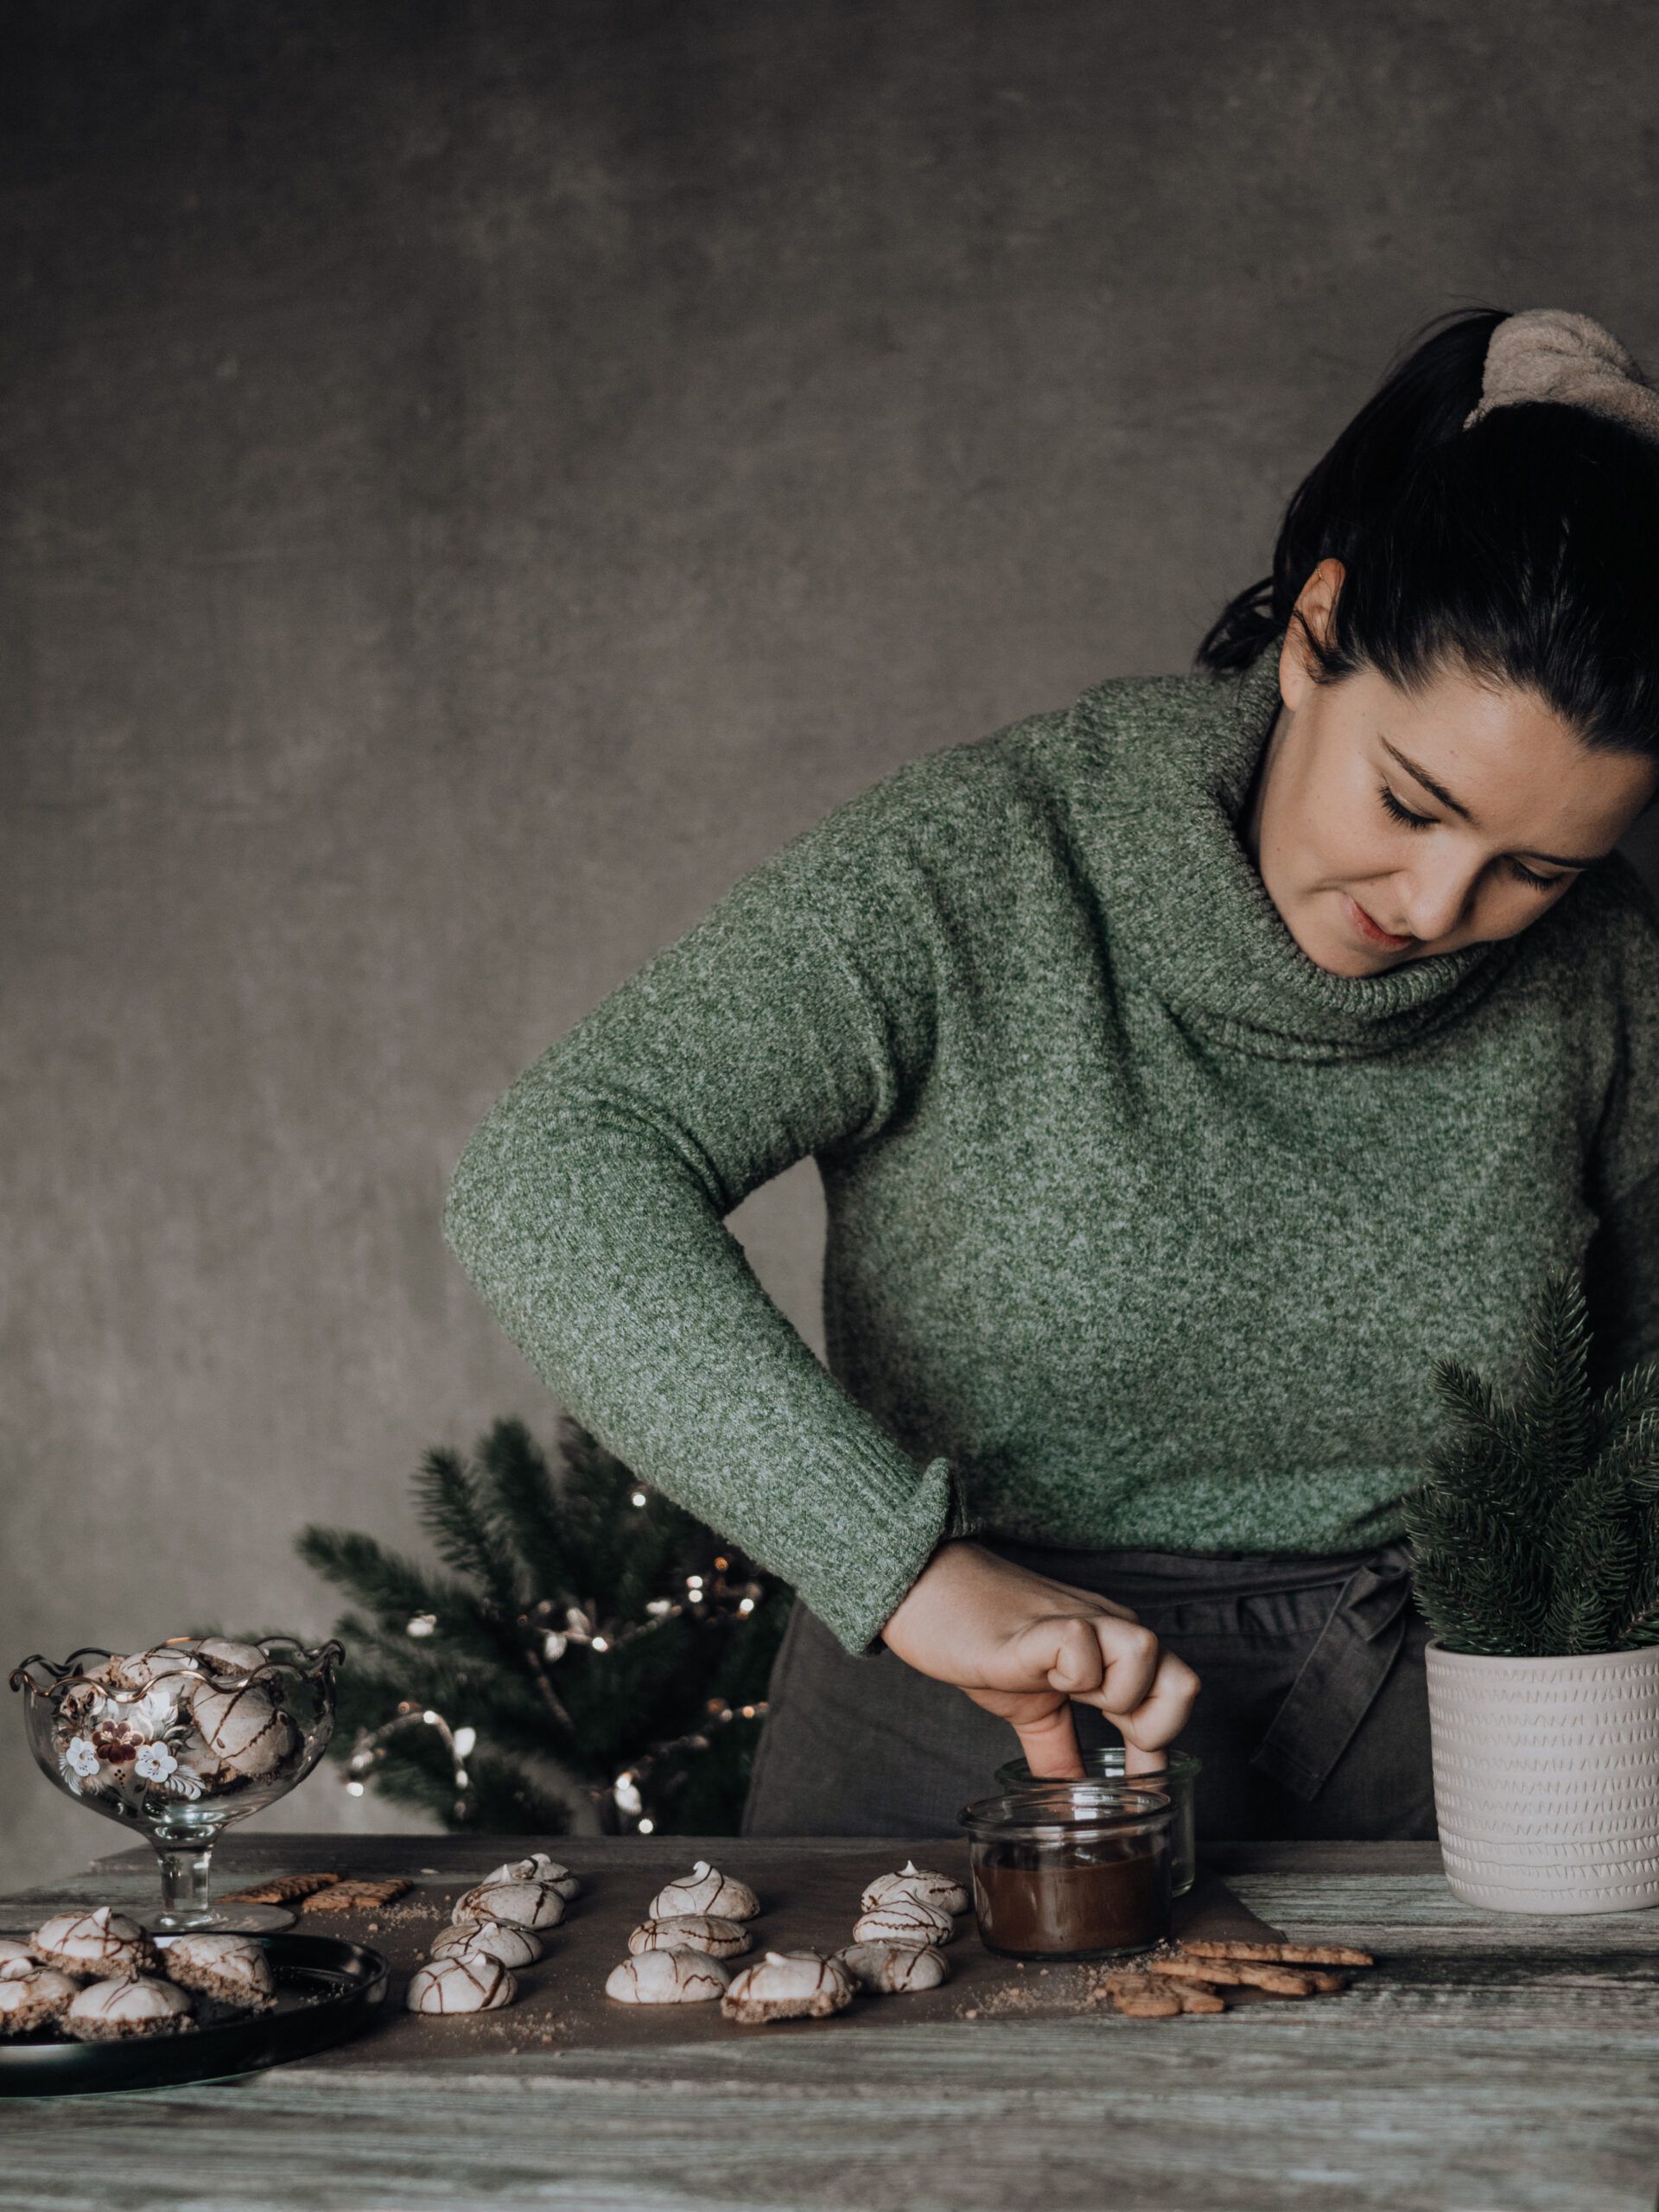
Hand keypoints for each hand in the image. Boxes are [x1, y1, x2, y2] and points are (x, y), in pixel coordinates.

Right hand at [880, 1540, 1199, 1779]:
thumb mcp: (1029, 1707)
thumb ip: (1058, 1750)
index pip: (1175, 1696)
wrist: (927, 1591)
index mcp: (1113, 1650)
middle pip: (1183, 1682)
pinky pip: (1082, 1647)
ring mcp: (1079, 1621)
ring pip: (1146, 1653)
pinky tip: (1040, 1677)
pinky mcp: (1039, 1628)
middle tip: (1107, 1737)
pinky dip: (1070, 1674)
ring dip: (1113, 1695)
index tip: (1141, 1788)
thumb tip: (1069, 1799)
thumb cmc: (979, 1639)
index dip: (1163, 1749)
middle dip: (1152, 1729)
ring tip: (1068, 1696)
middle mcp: (1109, 1629)